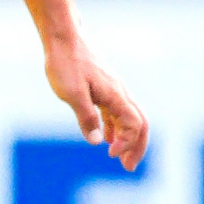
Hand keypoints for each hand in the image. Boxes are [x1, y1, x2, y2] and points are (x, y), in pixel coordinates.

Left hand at [45, 35, 148, 170]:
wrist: (63, 37)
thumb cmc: (65, 63)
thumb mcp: (72, 94)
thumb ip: (86, 117)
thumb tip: (98, 141)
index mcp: (116, 95)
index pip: (134, 125)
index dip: (127, 143)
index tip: (109, 155)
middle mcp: (120, 92)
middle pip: (139, 124)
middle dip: (136, 146)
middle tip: (129, 167)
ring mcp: (112, 89)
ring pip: (128, 118)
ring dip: (126, 138)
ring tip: (118, 157)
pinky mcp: (103, 86)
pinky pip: (115, 110)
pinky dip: (115, 126)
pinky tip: (106, 136)